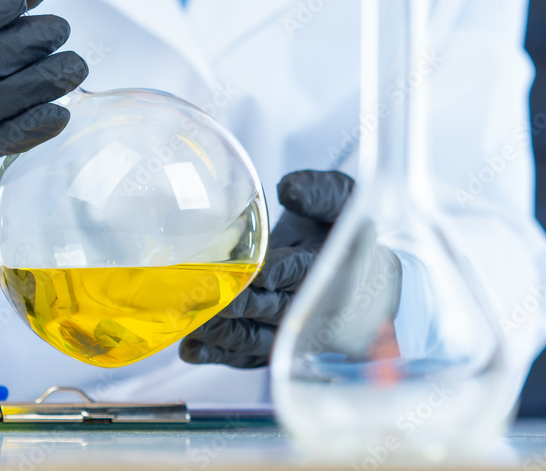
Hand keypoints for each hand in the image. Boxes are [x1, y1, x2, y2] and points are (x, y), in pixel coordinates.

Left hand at [179, 170, 354, 368]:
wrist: (354, 272)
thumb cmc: (339, 230)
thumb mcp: (340, 200)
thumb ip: (318, 193)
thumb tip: (289, 189)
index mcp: (328, 267)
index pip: (302, 273)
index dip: (277, 273)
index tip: (254, 271)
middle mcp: (310, 306)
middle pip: (273, 310)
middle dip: (240, 304)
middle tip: (206, 294)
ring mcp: (289, 330)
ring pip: (256, 338)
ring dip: (224, 334)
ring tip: (193, 323)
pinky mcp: (272, 343)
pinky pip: (246, 355)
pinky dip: (218, 355)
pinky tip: (191, 350)